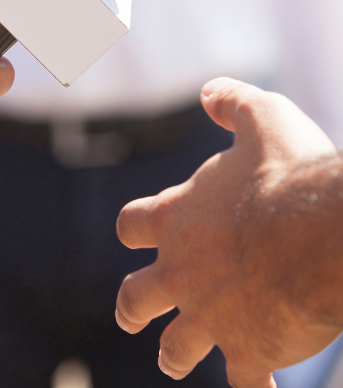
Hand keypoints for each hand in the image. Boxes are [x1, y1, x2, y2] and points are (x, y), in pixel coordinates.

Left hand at [115, 78, 341, 387]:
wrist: (320, 232)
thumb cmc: (288, 173)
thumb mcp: (260, 117)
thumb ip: (231, 102)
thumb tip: (210, 91)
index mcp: (174, 219)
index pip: (131, 227)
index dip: (134, 231)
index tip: (137, 235)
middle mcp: (179, 271)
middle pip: (136, 296)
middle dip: (132, 307)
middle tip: (130, 314)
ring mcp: (209, 314)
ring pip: (176, 348)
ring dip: (174, 354)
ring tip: (173, 361)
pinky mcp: (248, 348)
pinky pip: (246, 381)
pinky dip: (254, 387)